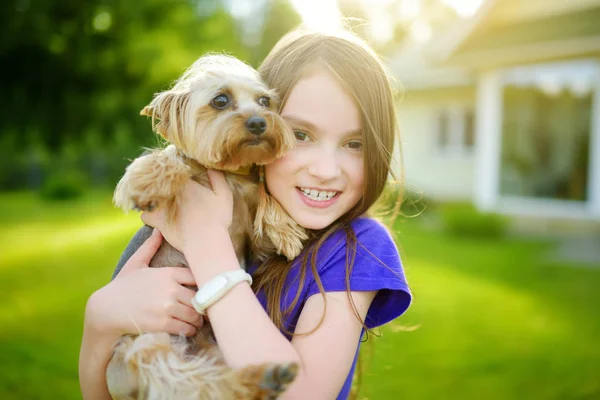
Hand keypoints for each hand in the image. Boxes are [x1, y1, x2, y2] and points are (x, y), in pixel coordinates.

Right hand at [84, 229, 202, 337]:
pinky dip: (189, 330)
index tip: (203, 292)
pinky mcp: (162, 323)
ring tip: (196, 322)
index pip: (198, 278)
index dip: (203, 285)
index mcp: (168, 273)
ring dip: (197, 320)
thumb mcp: (135, 263)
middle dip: (202, 306)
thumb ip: (149, 247)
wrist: (105, 309)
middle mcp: (170, 289)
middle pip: (200, 298)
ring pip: (194, 315)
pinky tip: (187, 329)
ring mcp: (166, 306)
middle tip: (203, 311)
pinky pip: (185, 328)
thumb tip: (157, 229)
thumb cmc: (122, 286)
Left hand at [141, 169, 232, 251]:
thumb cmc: (217, 218)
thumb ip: (218, 178)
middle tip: (173, 189)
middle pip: (163, 182)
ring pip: (152, 196)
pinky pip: (145, 214)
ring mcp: (162, 206)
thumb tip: (210, 166)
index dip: (180, 172)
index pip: (178, 171)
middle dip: (166, 183)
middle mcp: (171, 192)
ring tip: (161, 200)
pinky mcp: (157, 220)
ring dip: (155, 197)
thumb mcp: (224, 195)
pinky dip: (148, 214)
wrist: (205, 241)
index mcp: (186, 183)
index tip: (183, 175)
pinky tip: (154, 215)